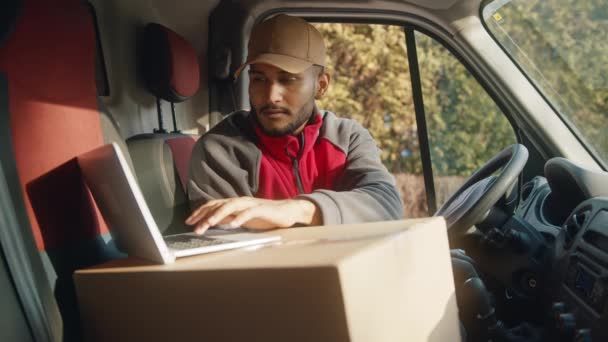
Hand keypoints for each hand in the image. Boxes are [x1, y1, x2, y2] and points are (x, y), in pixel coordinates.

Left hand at [185, 197, 320, 234]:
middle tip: (194, 227)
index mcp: (234, 203)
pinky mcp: (262, 209)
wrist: (287, 211)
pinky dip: (240, 218)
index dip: (200, 212)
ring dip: (218, 215)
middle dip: (205, 215)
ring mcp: (250, 204)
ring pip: (231, 206)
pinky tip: (233, 225)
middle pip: (218, 205)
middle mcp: (240, 201)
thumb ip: (229, 218)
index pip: (213, 205)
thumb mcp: (242, 219)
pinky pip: (249, 213)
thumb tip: (213, 222)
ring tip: (209, 224)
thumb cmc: (264, 216)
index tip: (188, 221)